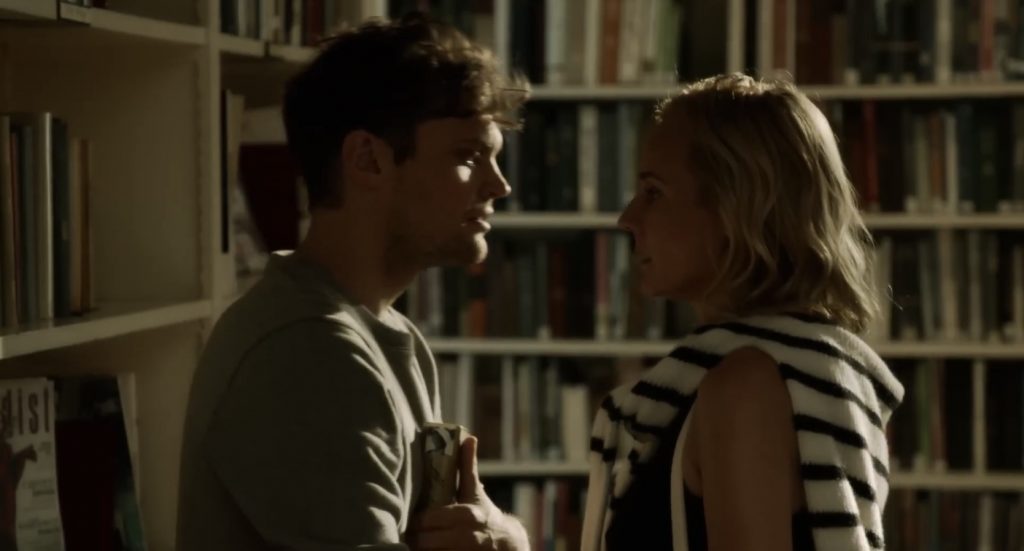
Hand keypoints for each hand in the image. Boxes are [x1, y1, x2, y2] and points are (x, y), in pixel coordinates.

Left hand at [408, 436, 529, 550]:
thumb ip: (468, 467)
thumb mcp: (476, 493)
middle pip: (426, 541)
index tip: (407, 520)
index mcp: (466, 515)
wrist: (508, 545)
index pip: (428, 520)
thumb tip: (468, 437)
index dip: (415, 522)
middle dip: (414, 539)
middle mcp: (467, 537)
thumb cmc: (485, 515)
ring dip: (419, 549)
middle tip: (405, 534)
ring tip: (410, 545)